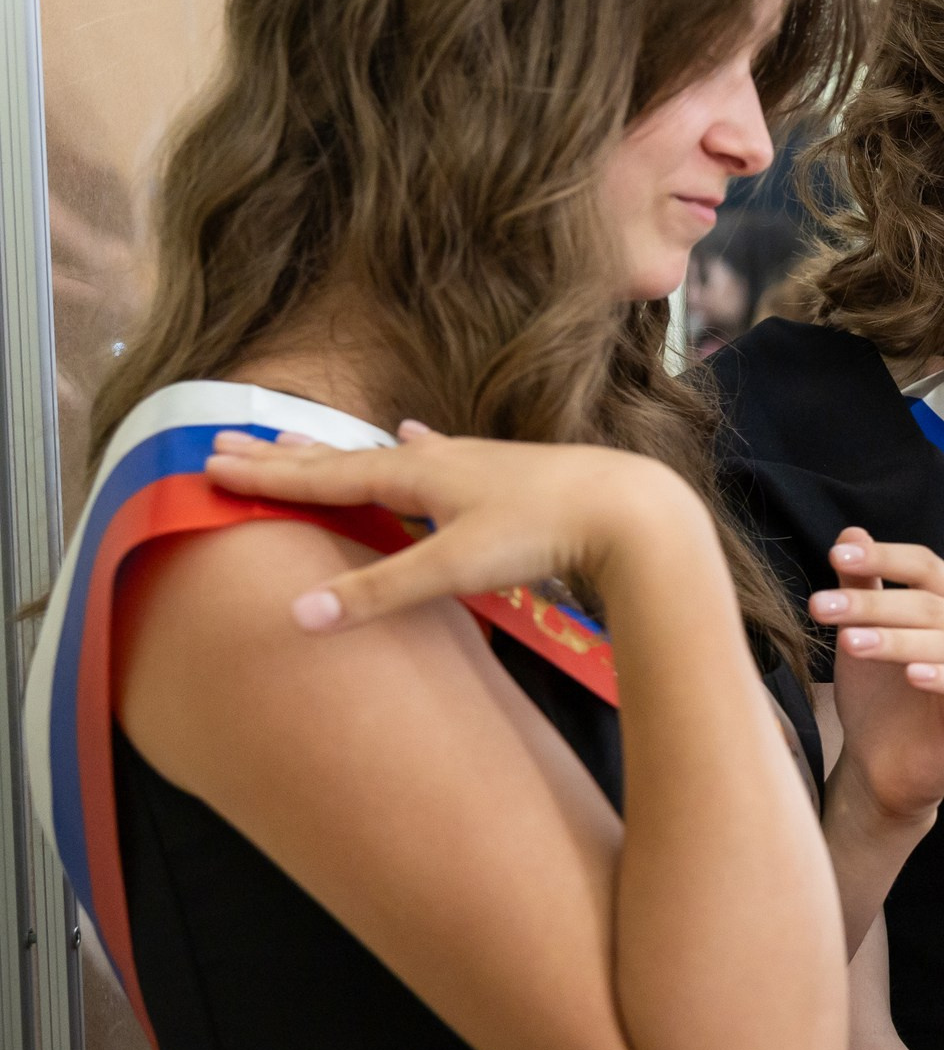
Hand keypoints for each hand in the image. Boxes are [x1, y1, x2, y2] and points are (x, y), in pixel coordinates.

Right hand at [204, 422, 704, 630]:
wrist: (628, 509)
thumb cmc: (541, 533)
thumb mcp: (454, 567)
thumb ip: (379, 591)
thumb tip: (300, 615)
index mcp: (415, 474)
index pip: (323, 475)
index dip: (266, 475)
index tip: (209, 462)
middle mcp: (437, 458)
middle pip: (344, 456)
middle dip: (284, 455)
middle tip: (227, 438)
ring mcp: (472, 462)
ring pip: (387, 452)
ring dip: (339, 450)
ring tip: (301, 437)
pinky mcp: (505, 473)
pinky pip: (442, 453)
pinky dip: (418, 445)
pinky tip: (417, 434)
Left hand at [817, 528, 943, 824]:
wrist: (884, 768)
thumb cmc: (880, 697)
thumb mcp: (862, 635)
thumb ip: (862, 586)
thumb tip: (851, 533)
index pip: (926, 567)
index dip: (884, 556)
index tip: (836, 556)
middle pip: (931, 604)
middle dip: (873, 602)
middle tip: (822, 607)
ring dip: (896, 639)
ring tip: (849, 643)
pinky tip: (912, 675)